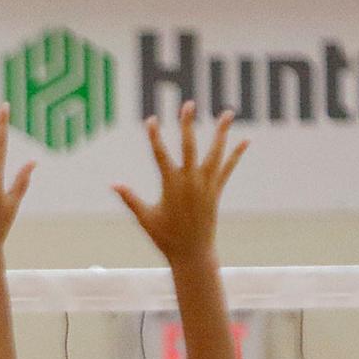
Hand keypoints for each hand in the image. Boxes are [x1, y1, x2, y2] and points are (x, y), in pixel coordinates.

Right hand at [114, 102, 247, 264]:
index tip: (151, 120)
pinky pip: (227, 168)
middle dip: (187, 124)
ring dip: (221, 132)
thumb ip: (131, 199)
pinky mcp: (216, 191)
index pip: (160, 154)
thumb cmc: (165, 238)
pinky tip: (245, 140)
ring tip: (227, 112)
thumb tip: (113, 185)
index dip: (154, 136)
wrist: (192, 253)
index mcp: (171, 185)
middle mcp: (190, 181)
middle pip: (189, 146)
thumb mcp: (145, 218)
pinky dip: (236, 154)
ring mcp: (206, 185)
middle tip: (188, 104)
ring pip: (215, 152)